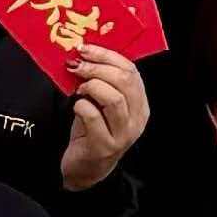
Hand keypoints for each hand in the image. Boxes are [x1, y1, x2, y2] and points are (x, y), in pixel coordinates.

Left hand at [56, 44, 149, 190]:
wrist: (86, 168)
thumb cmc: (92, 131)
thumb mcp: (101, 104)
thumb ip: (101, 82)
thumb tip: (84, 54)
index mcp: (140, 104)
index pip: (131, 71)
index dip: (108, 56)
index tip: (85, 49)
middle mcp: (137, 119)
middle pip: (124, 82)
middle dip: (97, 68)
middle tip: (77, 65)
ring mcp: (123, 134)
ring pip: (113, 98)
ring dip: (91, 86)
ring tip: (79, 89)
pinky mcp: (104, 146)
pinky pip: (93, 117)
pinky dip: (81, 106)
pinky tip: (76, 107)